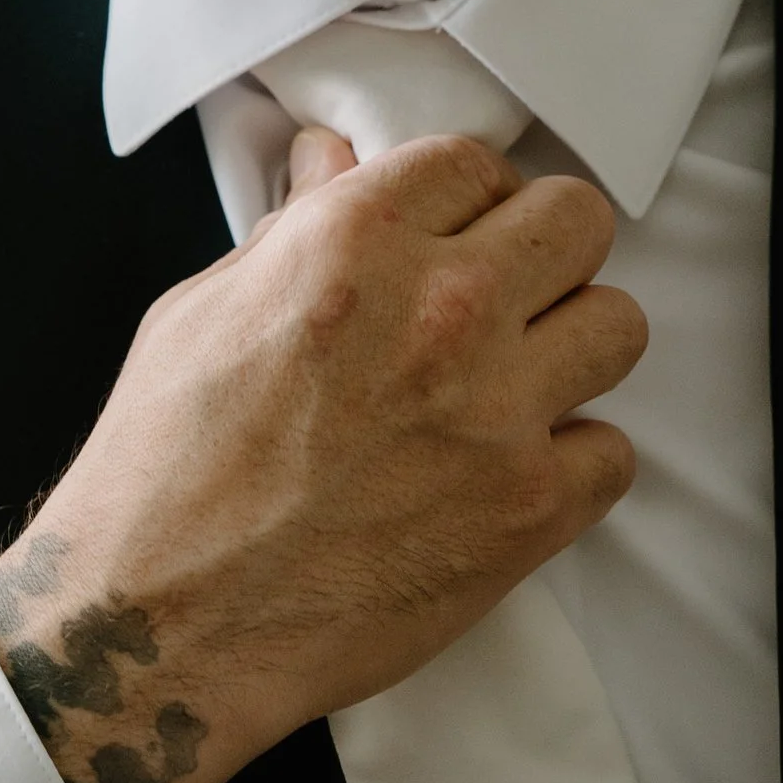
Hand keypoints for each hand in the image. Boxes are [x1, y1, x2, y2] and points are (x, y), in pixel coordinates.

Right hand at [0, 128, 644, 782]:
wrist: (162, 624)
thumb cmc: (162, 469)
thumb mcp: (201, 311)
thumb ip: (292, 229)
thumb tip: (333, 159)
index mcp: (353, 240)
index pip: (474, 161)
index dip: (466, 198)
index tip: (457, 234)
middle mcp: (441, 309)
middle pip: (576, 221)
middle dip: (543, 251)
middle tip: (503, 299)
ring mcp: (496, 410)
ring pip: (621, 325)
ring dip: (573, 349)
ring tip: (516, 385)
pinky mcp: (529, 509)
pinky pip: (614, 452)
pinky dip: (572, 465)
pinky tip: (509, 476)